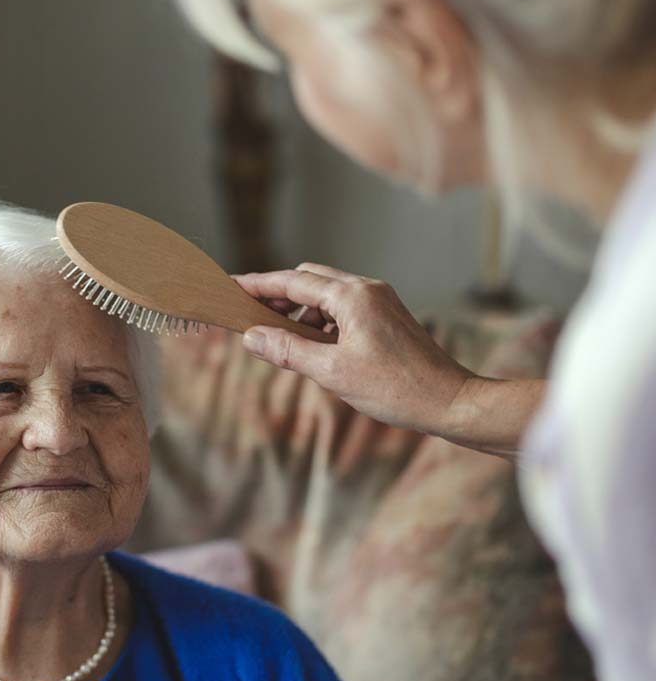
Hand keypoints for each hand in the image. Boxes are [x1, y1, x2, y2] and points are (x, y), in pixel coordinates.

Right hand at [235, 265, 473, 435]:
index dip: (258, 285)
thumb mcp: (332, 372)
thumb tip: (252, 337)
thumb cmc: (396, 388)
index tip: (230, 286)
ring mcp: (380, 301)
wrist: (448, 401)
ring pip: (326, 295)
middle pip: (309, 280)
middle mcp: (367, 290)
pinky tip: (314, 348)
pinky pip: (343, 309)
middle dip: (278, 296)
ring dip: (300, 312)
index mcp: (353, 297)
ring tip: (283, 341)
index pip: (293, 282)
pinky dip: (321, 322)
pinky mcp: (386, 317)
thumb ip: (288, 351)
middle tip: (251, 318)